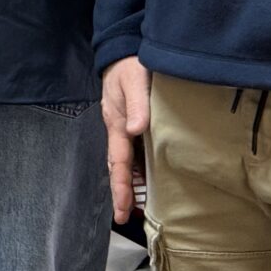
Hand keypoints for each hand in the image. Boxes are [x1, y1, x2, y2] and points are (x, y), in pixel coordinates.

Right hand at [101, 56, 149, 223]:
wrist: (125, 52)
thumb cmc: (131, 66)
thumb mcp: (134, 81)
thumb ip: (138, 104)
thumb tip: (136, 129)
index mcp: (118, 124)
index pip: (119, 163)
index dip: (120, 188)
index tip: (121, 211)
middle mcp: (121, 130)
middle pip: (121, 168)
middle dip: (122, 193)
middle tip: (125, 218)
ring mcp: (127, 128)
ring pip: (129, 162)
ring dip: (133, 184)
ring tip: (139, 207)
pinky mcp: (135, 124)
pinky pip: (138, 152)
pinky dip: (142, 169)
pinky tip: (151, 179)